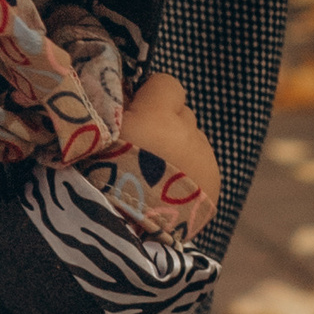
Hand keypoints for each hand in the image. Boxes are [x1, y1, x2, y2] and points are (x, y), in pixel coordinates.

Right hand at [117, 68, 220, 239]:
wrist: (123, 229)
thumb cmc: (102, 174)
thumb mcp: (98, 132)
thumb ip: (117, 106)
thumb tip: (125, 91)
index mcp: (161, 114)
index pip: (167, 84)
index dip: (149, 96)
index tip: (134, 112)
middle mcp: (190, 132)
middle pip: (182, 114)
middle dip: (165, 125)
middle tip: (140, 148)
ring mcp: (206, 160)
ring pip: (193, 142)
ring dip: (177, 151)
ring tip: (153, 176)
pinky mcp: (215, 186)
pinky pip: (203, 168)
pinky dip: (188, 175)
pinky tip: (167, 192)